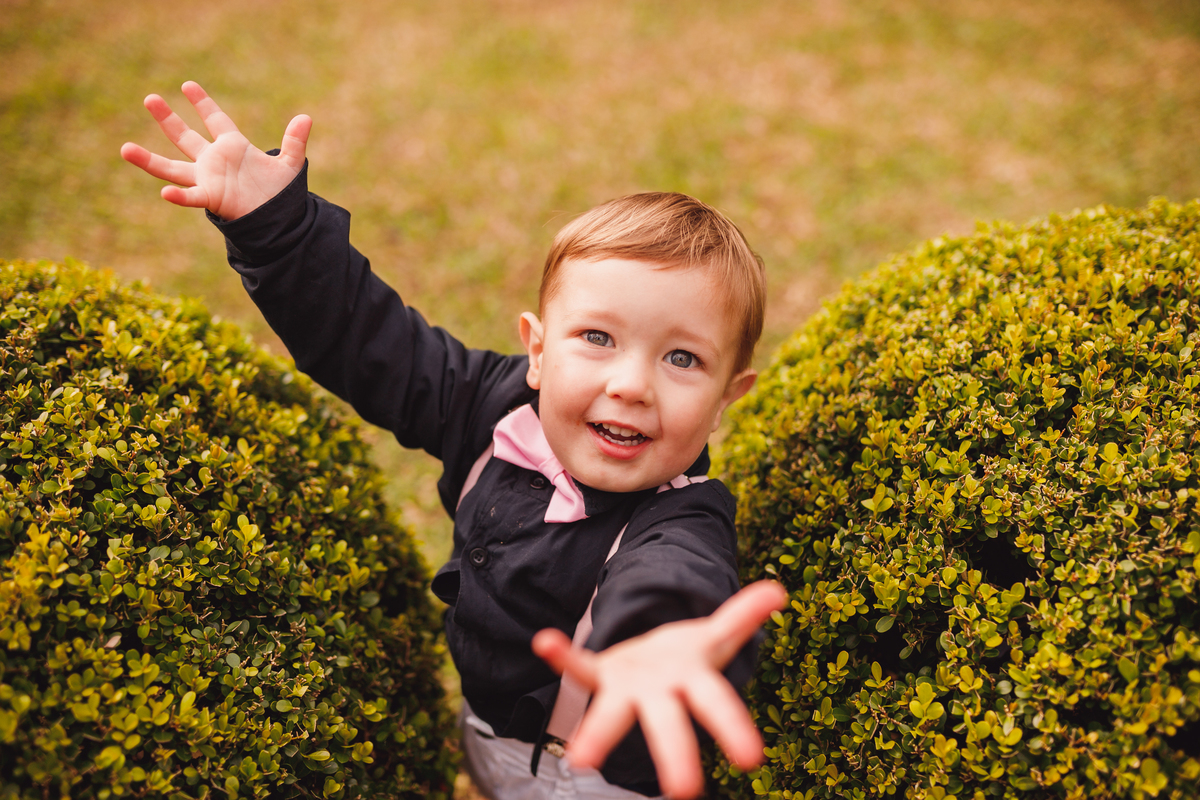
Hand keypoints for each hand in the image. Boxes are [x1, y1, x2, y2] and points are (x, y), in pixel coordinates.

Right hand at [120, 81, 311, 220]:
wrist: (279, 220)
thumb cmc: (280, 193)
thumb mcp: (291, 164)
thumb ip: (294, 141)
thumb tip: (306, 118)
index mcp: (232, 147)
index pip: (215, 120)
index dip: (202, 103)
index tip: (187, 85)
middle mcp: (214, 161)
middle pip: (185, 137)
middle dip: (168, 119)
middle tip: (149, 98)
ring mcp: (208, 180)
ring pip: (172, 168)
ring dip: (149, 160)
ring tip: (124, 148)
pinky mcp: (211, 199)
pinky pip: (191, 197)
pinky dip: (179, 197)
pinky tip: (164, 194)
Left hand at [532, 580, 786, 799]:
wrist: (647, 663)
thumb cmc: (686, 660)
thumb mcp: (715, 637)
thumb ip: (742, 616)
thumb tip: (777, 590)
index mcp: (694, 684)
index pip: (718, 706)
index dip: (734, 729)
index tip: (751, 759)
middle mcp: (658, 697)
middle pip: (667, 725)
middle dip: (674, 755)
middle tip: (682, 792)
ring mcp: (624, 690)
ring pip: (612, 715)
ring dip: (597, 734)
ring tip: (579, 759)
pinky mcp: (597, 675)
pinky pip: (578, 665)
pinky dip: (562, 655)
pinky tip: (545, 642)